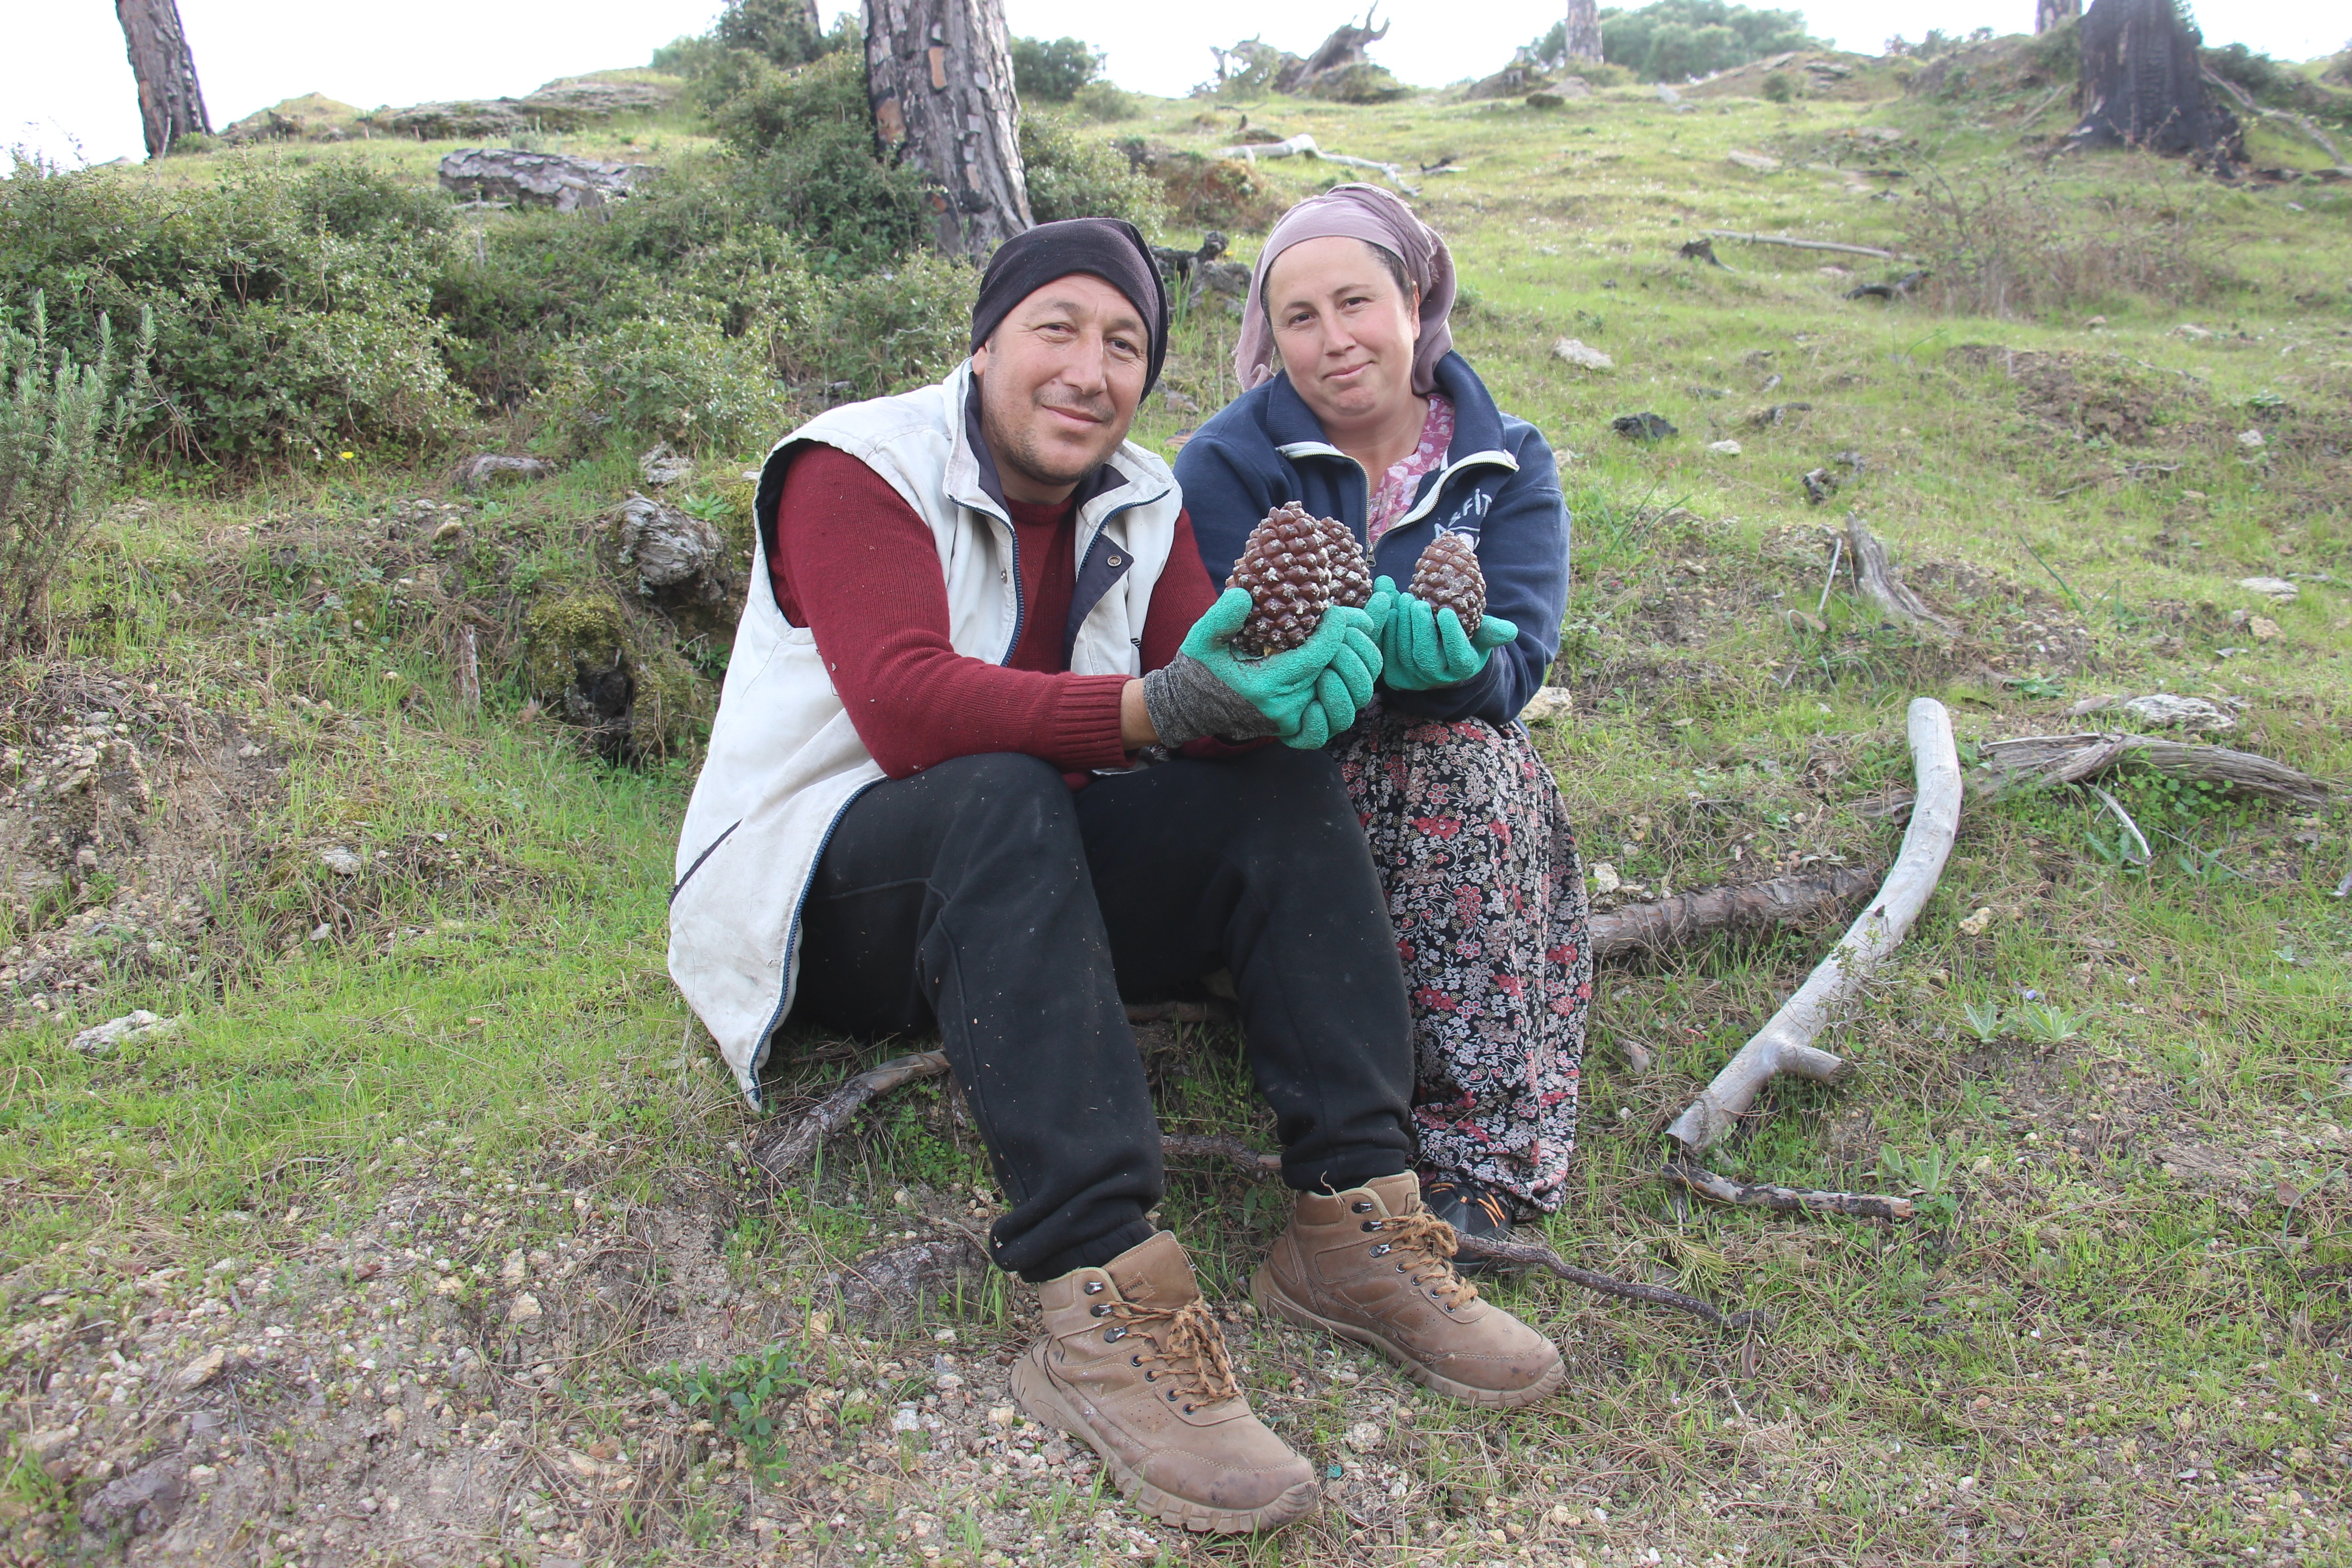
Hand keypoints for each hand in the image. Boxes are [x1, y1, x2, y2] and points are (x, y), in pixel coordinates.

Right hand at [1179, 589, 1375, 738]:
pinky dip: (1343, 695)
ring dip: (1353, 668)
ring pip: (1344, 697)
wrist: (1189, 708)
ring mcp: (1293, 721)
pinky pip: (1334, 718)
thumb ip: (1221, 618)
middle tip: (1351, 621)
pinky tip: (1339, 671)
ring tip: (1350, 641)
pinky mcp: (1295, 728)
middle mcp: (1285, 709)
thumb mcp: (1202, 639)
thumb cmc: (1198, 669)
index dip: (1334, 630)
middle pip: (1337, 674)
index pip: (1317, 655)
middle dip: (1350, 644)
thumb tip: (1244, 596)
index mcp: (1265, 686)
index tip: (1336, 611)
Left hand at [1378, 589, 1517, 690]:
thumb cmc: (1464, 637)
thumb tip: (1509, 631)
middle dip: (1419, 626)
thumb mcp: (1481, 632)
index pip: (1458, 656)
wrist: (1439, 650)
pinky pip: (1386, 652)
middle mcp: (1437, 679)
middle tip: (1415, 601)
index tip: (1447, 612)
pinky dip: (1385, 628)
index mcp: (1462, 668)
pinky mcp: (1393, 674)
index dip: (1452, 636)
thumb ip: (1492, 631)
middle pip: (1425, 655)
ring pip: (1402, 653)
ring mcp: (1413, 679)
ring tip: (1402, 599)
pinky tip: (1387, 605)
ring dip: (1400, 624)